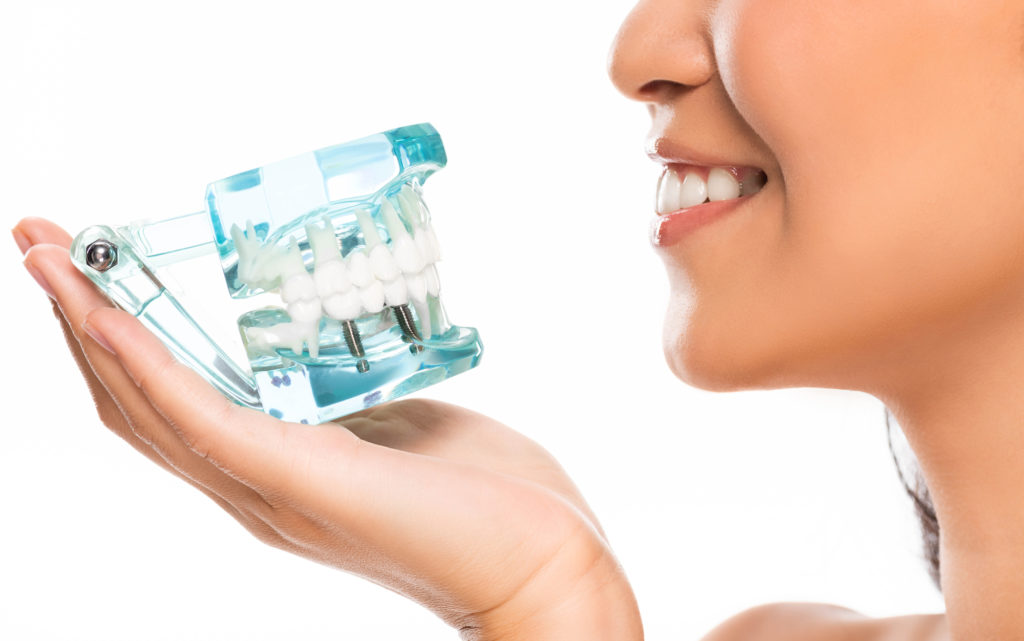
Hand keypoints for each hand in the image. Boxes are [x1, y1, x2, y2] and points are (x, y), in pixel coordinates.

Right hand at [14, 218, 642, 640]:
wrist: (543, 559)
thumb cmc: (483, 498)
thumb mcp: (400, 430)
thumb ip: (351, 406)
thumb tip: (331, 367)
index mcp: (275, 472)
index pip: (167, 405)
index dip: (117, 340)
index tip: (87, 267)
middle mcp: (254, 488)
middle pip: (135, 403)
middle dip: (81, 318)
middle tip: (39, 242)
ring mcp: (270, 490)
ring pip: (148, 408)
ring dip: (91, 329)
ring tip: (49, 260)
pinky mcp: (303, 480)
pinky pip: (203, 418)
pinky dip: (148, 364)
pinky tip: (109, 317)